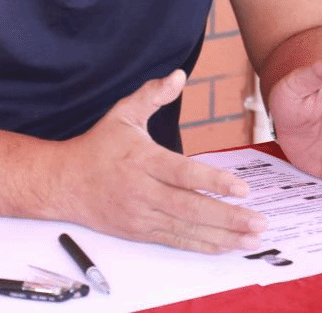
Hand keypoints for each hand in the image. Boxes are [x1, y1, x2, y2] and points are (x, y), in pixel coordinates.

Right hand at [53, 70, 267, 253]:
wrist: (63, 184)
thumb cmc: (97, 146)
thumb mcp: (122, 113)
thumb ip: (152, 94)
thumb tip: (178, 75)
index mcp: (142, 160)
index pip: (183, 173)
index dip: (213, 181)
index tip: (242, 189)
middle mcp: (142, 191)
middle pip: (190, 207)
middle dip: (227, 217)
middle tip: (258, 222)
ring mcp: (140, 215)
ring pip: (186, 229)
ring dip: (221, 237)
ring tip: (252, 239)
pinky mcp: (139, 232)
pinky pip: (175, 240)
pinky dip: (201, 246)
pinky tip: (225, 247)